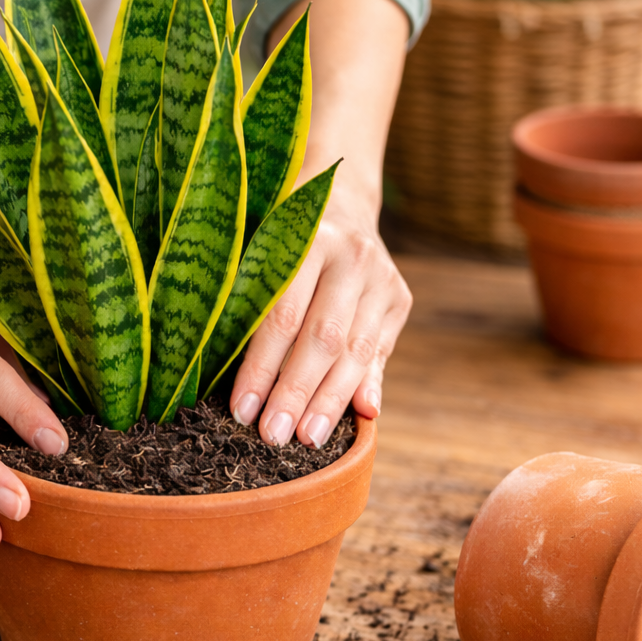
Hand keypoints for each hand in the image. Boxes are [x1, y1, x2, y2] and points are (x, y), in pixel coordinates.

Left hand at [228, 180, 410, 445]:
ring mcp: (381, 277)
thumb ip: (250, 305)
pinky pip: (380, 352)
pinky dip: (367, 386)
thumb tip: (241, 375)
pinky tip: (361, 418)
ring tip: (308, 439)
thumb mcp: (257, 255)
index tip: (242, 412)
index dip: (260, 369)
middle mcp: (350, 256)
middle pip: (322, 339)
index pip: (280, 317)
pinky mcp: (400, 297)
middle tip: (274, 437)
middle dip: (296, 394)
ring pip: (356, 351)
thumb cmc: (277, 241)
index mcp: (304, 240)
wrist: (339, 201)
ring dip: (331, 401)